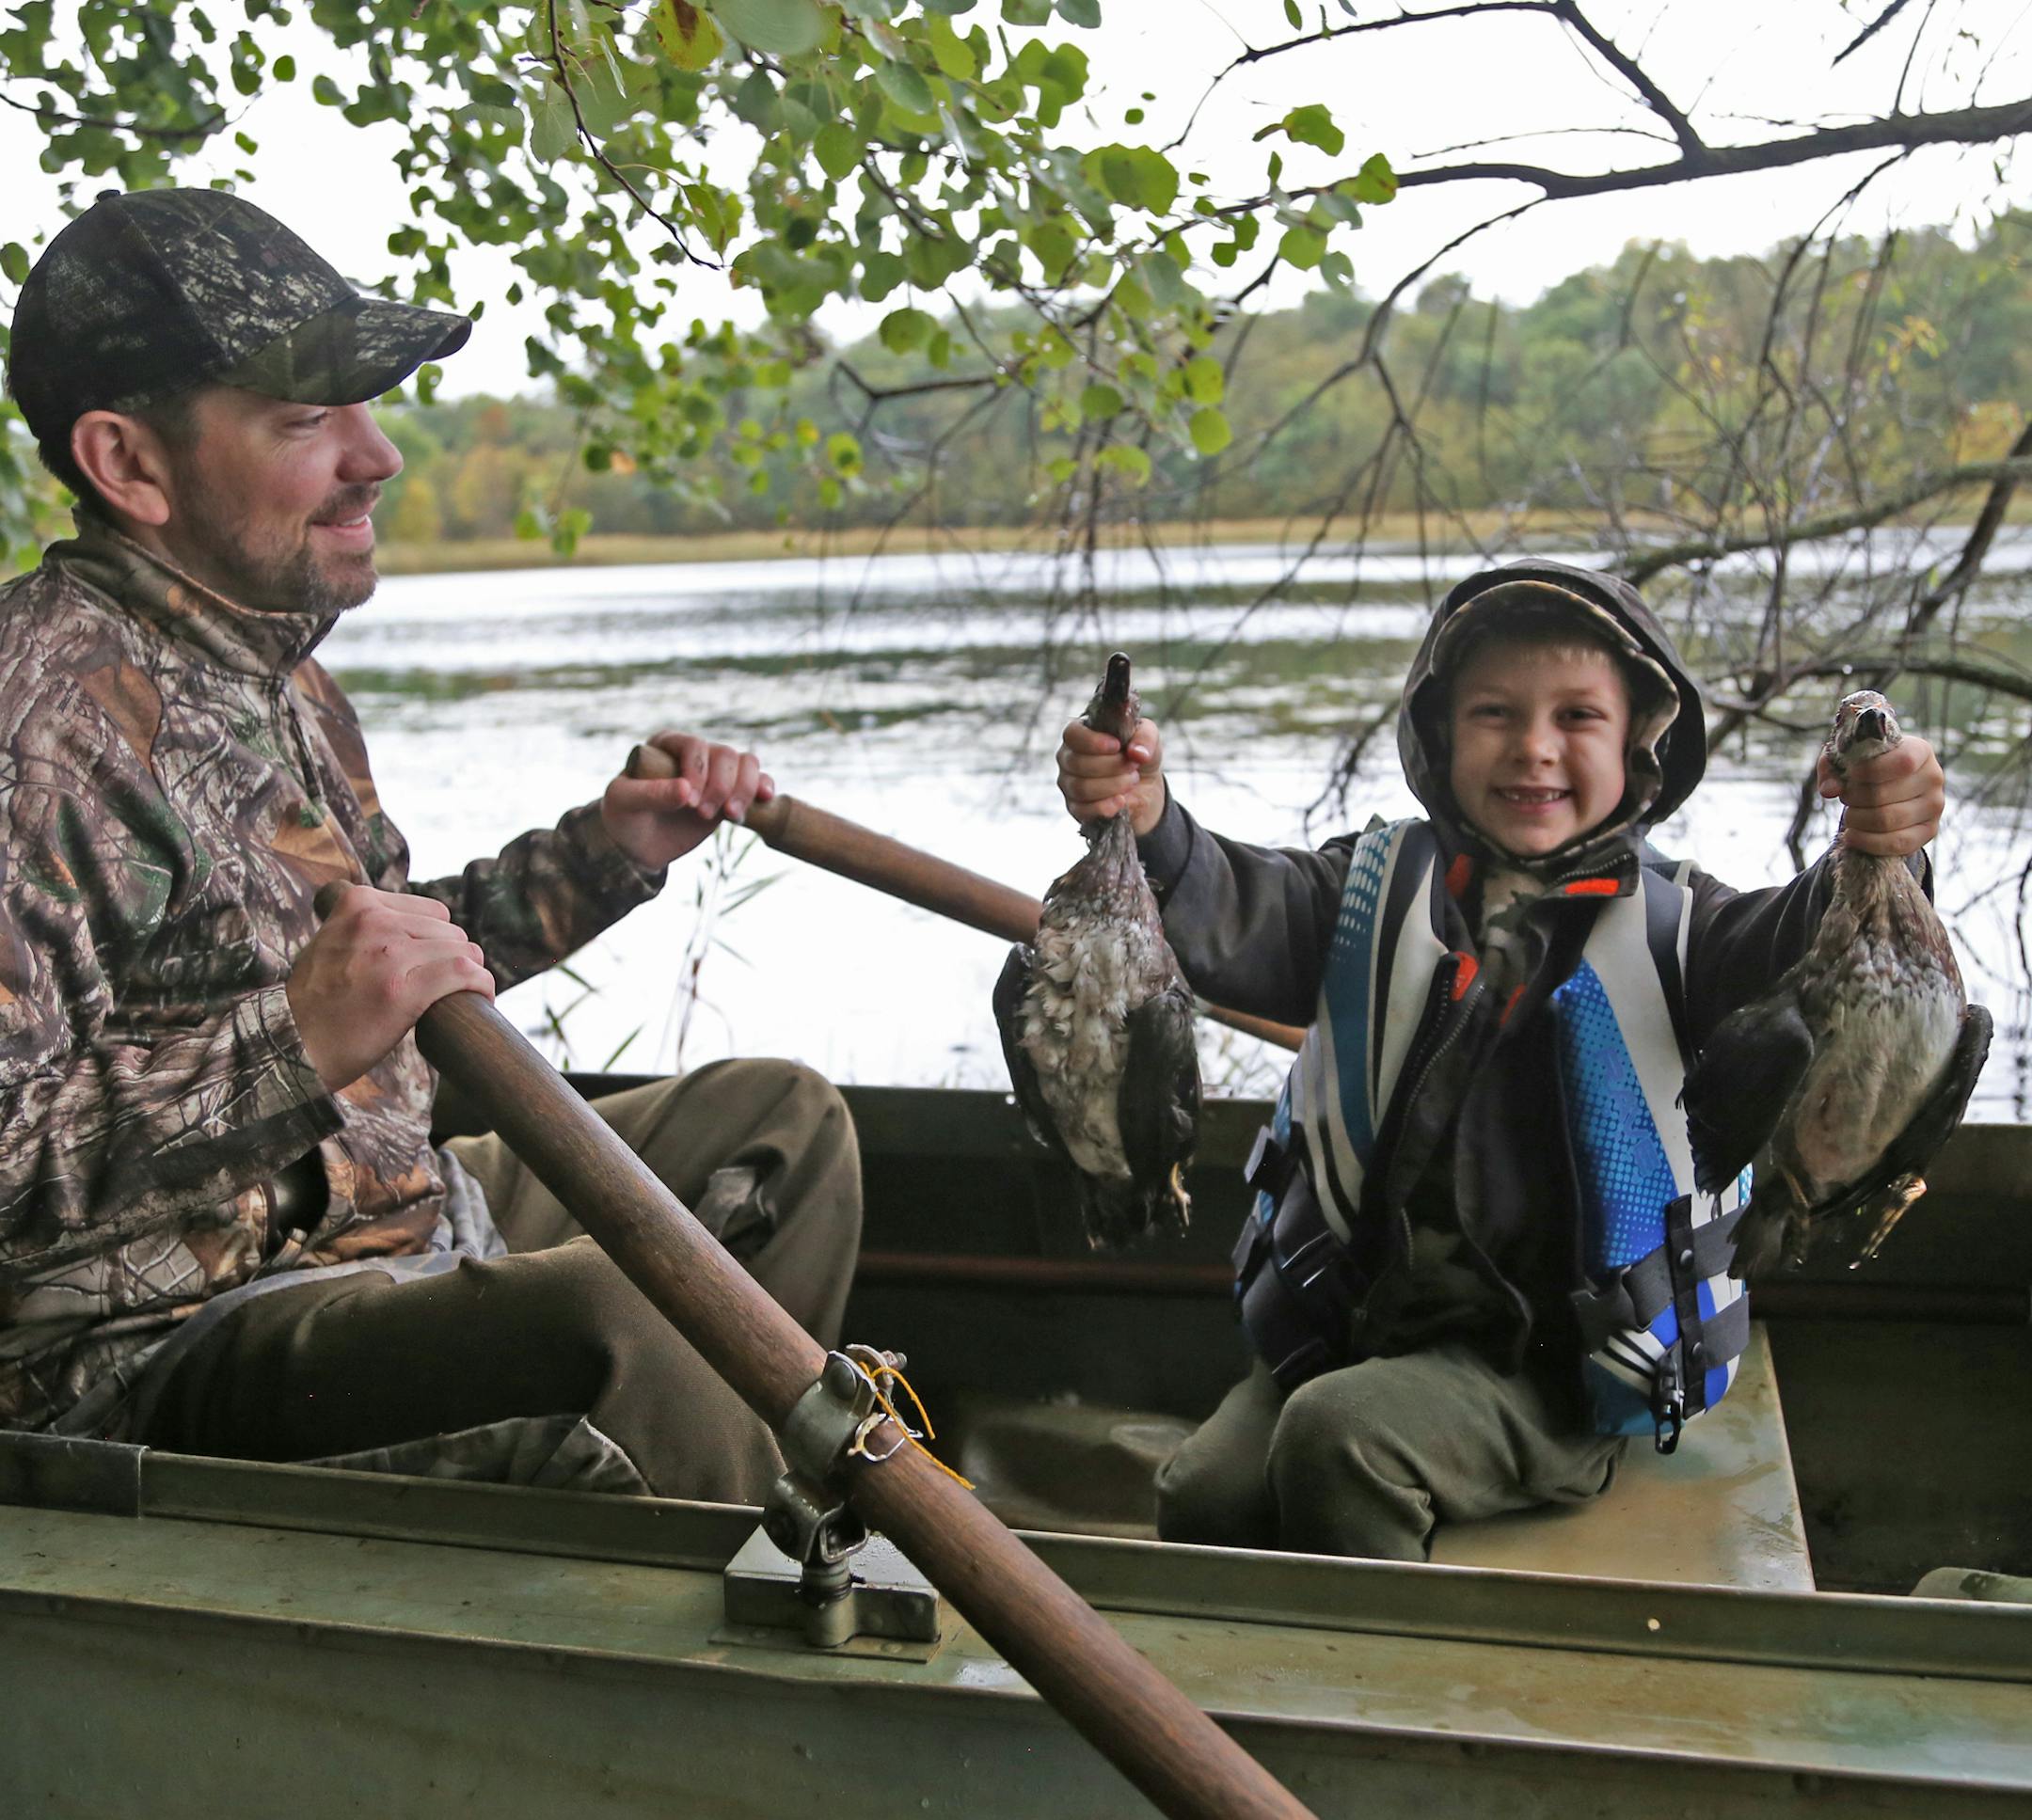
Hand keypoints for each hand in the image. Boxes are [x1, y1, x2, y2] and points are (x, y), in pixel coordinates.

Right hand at [288, 887, 493, 1090]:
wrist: (288, 1045)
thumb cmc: (314, 1002)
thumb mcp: (331, 943)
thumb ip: (366, 928)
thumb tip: (417, 927)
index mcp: (357, 902)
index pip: (432, 911)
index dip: (440, 941)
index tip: (435, 965)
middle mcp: (374, 921)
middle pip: (451, 932)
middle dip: (454, 960)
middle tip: (445, 989)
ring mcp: (388, 955)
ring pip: (463, 951)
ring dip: (470, 975)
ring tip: (462, 996)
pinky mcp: (402, 991)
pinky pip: (464, 973)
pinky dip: (481, 986)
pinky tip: (482, 999)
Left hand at [600, 731, 773, 870]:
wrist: (638, 846)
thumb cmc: (624, 817)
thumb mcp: (625, 803)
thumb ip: (652, 793)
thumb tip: (686, 790)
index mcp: (667, 745)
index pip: (694, 745)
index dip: (698, 771)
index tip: (689, 802)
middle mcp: (695, 754)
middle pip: (725, 755)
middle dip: (720, 787)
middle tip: (703, 815)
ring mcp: (716, 772)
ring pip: (746, 764)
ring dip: (744, 790)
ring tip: (731, 817)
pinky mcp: (731, 792)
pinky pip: (757, 780)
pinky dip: (763, 787)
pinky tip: (764, 800)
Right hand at [1058, 714, 1165, 837]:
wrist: (1145, 786)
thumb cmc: (1138, 755)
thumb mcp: (1149, 738)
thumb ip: (1145, 738)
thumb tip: (1137, 752)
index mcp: (1081, 734)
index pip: (1072, 735)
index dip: (1092, 741)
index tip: (1117, 746)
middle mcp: (1069, 758)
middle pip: (1077, 763)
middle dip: (1111, 765)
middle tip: (1133, 766)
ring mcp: (1069, 784)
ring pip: (1081, 787)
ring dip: (1112, 785)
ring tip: (1131, 781)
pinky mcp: (1076, 807)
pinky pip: (1083, 809)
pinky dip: (1105, 807)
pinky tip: (1121, 801)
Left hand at [1818, 734, 1944, 856]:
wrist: (1890, 785)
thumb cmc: (1867, 767)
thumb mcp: (1847, 758)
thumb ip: (1832, 768)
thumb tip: (1829, 790)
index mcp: (1920, 751)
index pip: (1901, 762)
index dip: (1868, 771)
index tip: (1849, 775)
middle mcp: (1934, 777)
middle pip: (1884, 795)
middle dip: (1853, 799)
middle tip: (1846, 798)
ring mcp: (1935, 806)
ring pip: (1887, 820)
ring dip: (1857, 820)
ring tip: (1850, 815)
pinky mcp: (1929, 831)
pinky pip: (1897, 843)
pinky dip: (1868, 842)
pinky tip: (1852, 836)